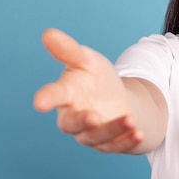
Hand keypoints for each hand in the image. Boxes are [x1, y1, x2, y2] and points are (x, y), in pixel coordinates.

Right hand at [34, 28, 143, 152]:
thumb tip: (48, 33)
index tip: (39, 103)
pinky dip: (127, 140)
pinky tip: (139, 133)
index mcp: (65, 95)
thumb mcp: (87, 60)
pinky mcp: (108, 143)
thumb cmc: (95, 78)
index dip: (46, 99)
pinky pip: (117, 145)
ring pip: (98, 136)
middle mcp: (73, 117)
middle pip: (72, 124)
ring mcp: (89, 134)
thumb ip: (69, 50)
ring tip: (130, 120)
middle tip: (94, 117)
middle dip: (83, 121)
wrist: (116, 99)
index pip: (53, 96)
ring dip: (114, 129)